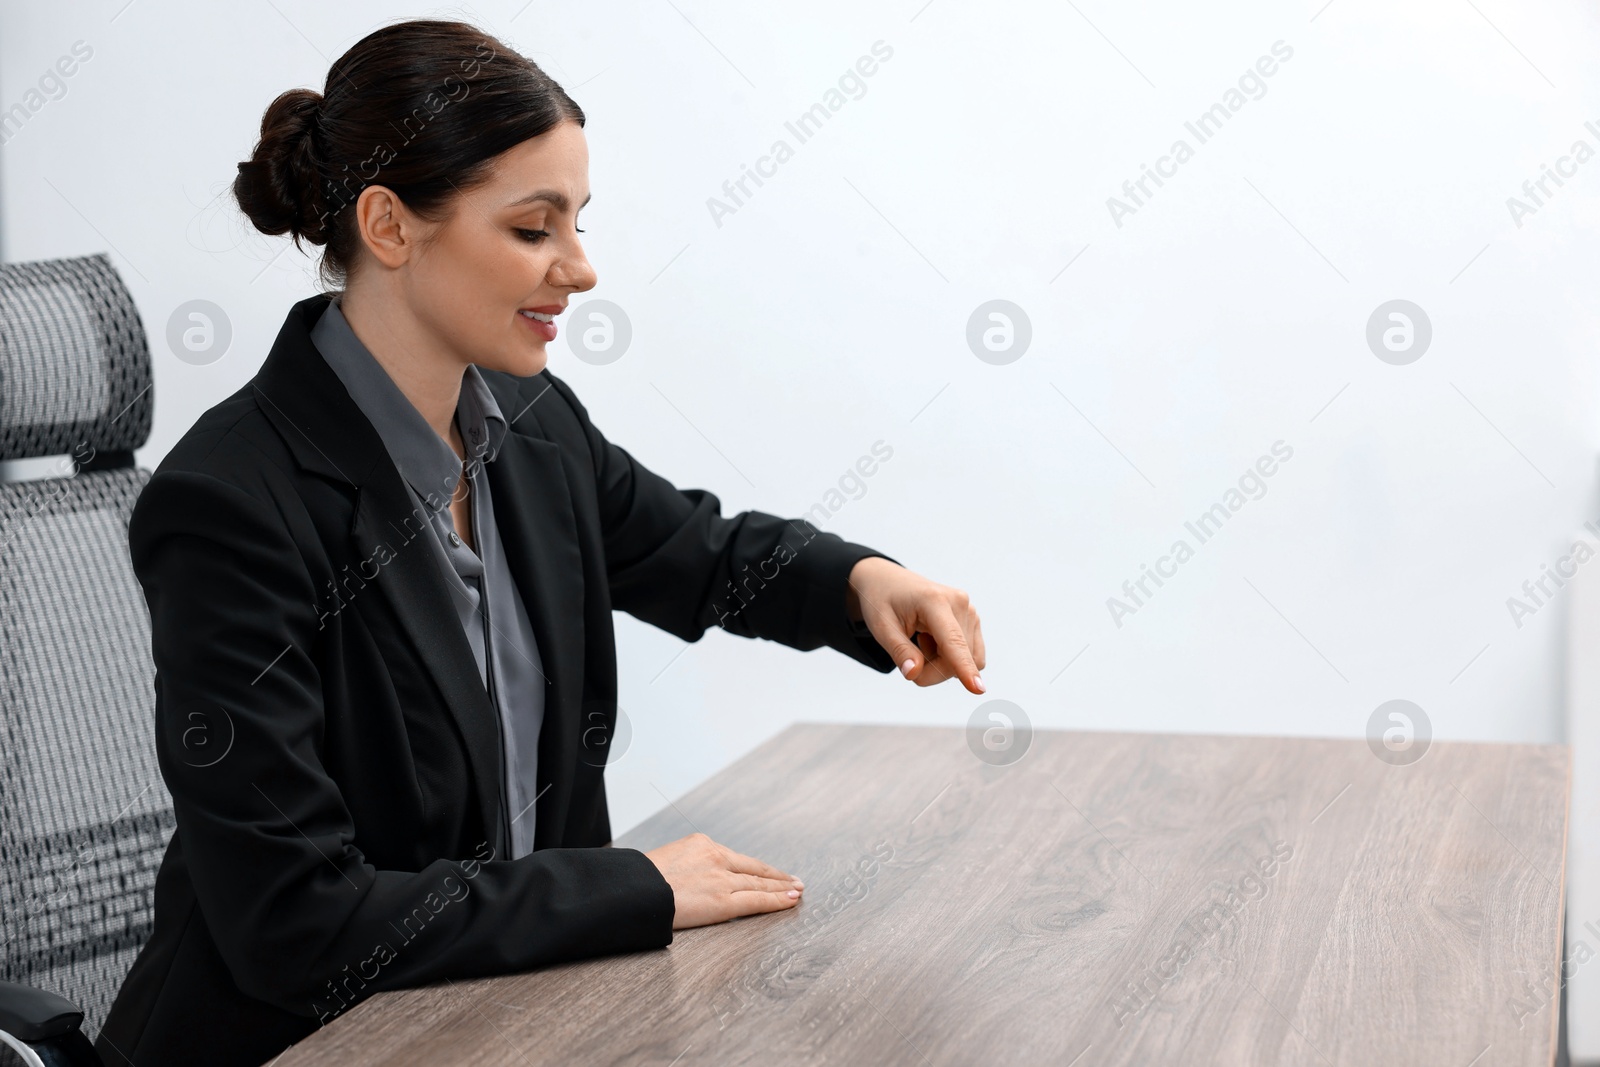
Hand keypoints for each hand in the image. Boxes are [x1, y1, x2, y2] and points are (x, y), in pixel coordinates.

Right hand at [643, 832, 803, 929]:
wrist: (632, 890)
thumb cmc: (639, 881)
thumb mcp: (666, 860)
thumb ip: (686, 866)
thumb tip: (687, 880)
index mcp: (701, 844)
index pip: (737, 859)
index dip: (757, 867)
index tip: (771, 872)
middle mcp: (715, 857)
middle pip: (753, 869)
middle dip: (776, 876)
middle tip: (795, 881)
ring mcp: (721, 878)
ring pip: (759, 883)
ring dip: (781, 888)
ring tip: (797, 891)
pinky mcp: (722, 900)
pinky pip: (756, 900)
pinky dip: (776, 900)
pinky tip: (790, 900)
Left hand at [847, 556, 985, 692]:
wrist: (888, 581)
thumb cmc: (882, 602)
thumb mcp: (881, 627)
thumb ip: (899, 651)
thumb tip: (914, 674)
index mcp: (934, 600)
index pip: (952, 641)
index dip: (964, 667)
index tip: (978, 690)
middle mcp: (959, 603)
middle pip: (957, 660)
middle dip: (932, 670)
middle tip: (908, 658)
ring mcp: (970, 610)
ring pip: (967, 660)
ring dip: (942, 664)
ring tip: (921, 640)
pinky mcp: (973, 619)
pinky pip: (970, 655)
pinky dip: (950, 657)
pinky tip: (933, 639)